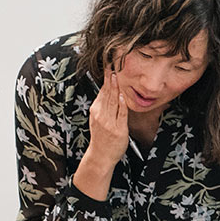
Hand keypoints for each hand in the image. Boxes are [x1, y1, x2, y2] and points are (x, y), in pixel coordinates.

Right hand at [74, 68, 129, 200]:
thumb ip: (104, 106)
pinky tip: (123, 96)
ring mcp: (109, 122)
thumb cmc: (102, 137)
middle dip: (110, 79)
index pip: (102, 91)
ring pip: (113, 101)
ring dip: (115, 88)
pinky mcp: (118, 129)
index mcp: (96, 111)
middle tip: (113, 64)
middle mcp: (100, 115)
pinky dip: (122, 105)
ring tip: (117, 75)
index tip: (109, 66)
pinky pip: (121, 114)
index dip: (106, 78)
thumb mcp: (99, 119)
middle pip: (107, 94)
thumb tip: (109, 91)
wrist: (100, 156)